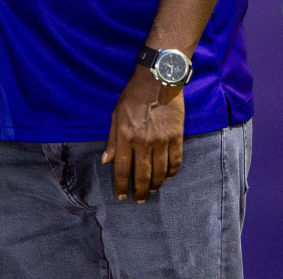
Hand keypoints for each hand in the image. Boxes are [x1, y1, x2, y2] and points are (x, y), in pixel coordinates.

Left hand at [102, 67, 185, 202]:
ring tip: (153, 191)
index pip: (123, 168)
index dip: (121, 185)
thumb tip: (106, 161)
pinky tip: (168, 177)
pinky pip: (176, 161)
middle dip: (141, 191)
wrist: (157, 81)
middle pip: (143, 175)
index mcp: (126, 137)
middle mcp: (144, 142)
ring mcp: (162, 141)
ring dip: (157, 185)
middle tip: (140, 200)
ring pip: (161, 172)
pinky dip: (172, 172)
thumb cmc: (132, 97)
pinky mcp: (177, 137)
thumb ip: (112, 140)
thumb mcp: (116, 115)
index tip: (121, 197)